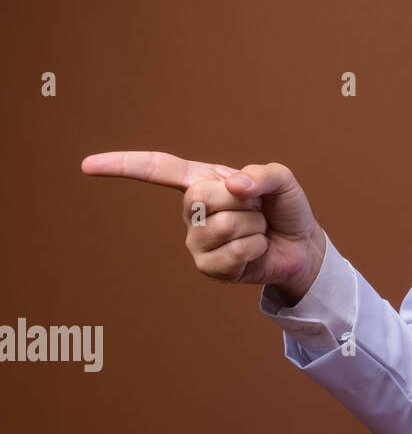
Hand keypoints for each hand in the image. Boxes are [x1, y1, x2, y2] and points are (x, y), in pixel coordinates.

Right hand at [81, 150, 326, 303]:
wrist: (301, 246)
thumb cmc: (285, 209)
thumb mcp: (281, 181)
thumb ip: (262, 175)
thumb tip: (232, 185)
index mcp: (203, 181)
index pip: (159, 170)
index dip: (125, 166)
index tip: (87, 165)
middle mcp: (193, 210)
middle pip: (200, 197)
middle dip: (242, 200)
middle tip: (256, 207)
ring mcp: (196, 241)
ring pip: (220, 225)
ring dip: (252, 225)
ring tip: (257, 228)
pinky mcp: (207, 267)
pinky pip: (232, 253)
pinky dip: (254, 247)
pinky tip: (256, 249)